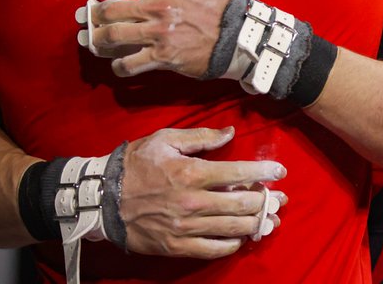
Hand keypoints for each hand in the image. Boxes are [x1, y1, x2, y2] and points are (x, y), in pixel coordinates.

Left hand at [86, 0, 236, 77]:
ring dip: (97, 40)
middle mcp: (155, 7)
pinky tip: (119, 64)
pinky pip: (129, 64)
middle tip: (92, 18)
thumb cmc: (223, 0)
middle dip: (94, 14)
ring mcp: (157, 34)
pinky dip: (118, 66)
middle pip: (108, 10)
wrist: (242, 32)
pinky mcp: (163, 57)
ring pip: (111, 37)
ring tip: (96, 41)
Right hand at [119, 126, 287, 258]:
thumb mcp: (165, 140)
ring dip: (257, 224)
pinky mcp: (176, 246)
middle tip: (281, 199)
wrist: (101, 199)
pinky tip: (241, 238)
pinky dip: (232, 244)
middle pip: (242, 203)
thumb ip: (201, 137)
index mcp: (192, 173)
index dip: (264, 171)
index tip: (280, 171)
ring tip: (271, 221)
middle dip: (267, 201)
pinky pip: (212, 249)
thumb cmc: (134, 165)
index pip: (239, 171)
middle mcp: (193, 202)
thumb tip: (230, 133)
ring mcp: (185, 227)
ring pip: (232, 228)